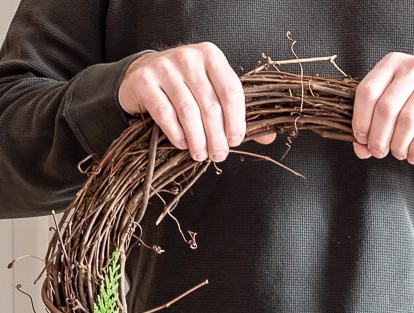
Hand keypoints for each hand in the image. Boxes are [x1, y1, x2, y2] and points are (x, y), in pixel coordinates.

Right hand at [118, 42, 273, 161]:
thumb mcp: (214, 93)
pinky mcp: (144, 81)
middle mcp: (188, 57)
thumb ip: (238, 113)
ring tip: (202, 155)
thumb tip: (269, 137)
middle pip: (210, 105)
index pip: (230, 92)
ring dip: (198, 140)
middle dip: (217, 136)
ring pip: (188, 112)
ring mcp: (164, 67)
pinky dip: (177, 134)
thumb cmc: (186, 88)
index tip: (235, 141)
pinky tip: (183, 145)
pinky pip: (165, 114)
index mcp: (211, 56)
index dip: (236, 121)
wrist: (144, 75)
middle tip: (219, 155)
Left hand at [352, 53, 413, 163]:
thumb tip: (360, 150)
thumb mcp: (396, 103)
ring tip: (399, 154)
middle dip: (378, 138)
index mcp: (392, 64)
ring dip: (398, 145)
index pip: (367, 92)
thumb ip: (373, 123)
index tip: (363, 140)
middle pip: (385, 109)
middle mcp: (412, 69)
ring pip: (406, 120)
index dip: (360, 121)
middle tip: (379, 152)